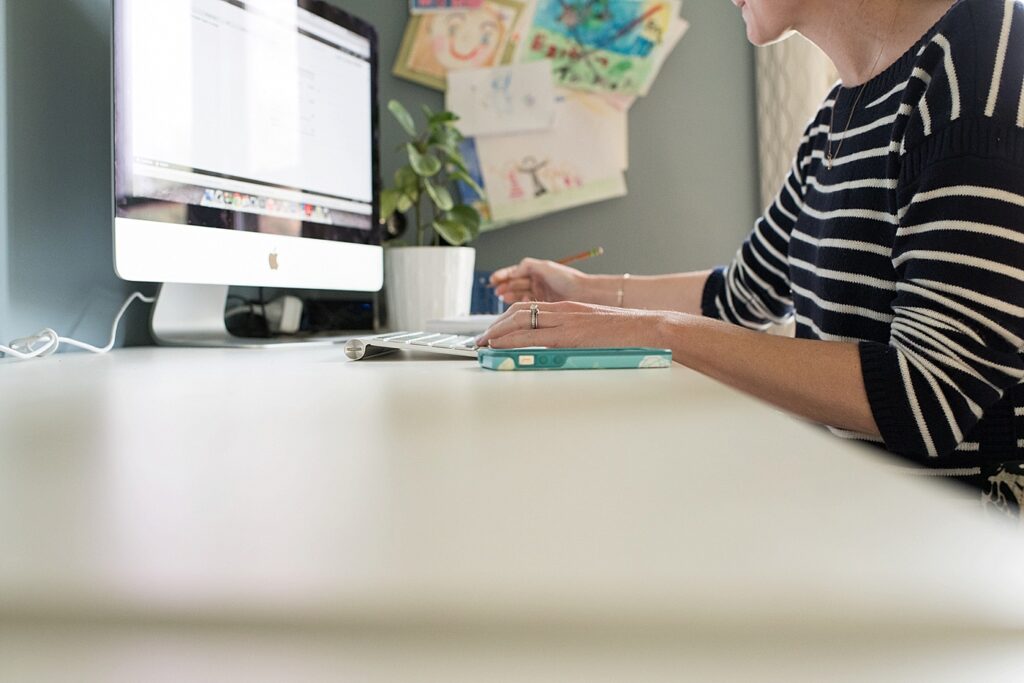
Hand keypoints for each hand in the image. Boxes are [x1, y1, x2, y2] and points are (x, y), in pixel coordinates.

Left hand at [476, 300, 666, 348]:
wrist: (648, 329)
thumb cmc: (627, 334)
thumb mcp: (595, 332)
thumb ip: (575, 337)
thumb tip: (560, 351)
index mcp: (568, 309)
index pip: (528, 309)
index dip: (505, 320)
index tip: (492, 332)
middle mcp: (563, 311)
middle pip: (518, 312)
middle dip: (494, 327)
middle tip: (479, 341)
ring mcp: (566, 322)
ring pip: (521, 322)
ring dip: (497, 334)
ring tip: (482, 345)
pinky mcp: (571, 335)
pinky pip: (534, 337)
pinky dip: (513, 342)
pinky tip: (501, 348)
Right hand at [489, 258, 587, 302]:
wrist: (585, 294)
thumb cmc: (569, 279)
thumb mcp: (545, 267)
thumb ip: (527, 265)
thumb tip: (512, 271)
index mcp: (537, 271)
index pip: (515, 272)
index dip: (503, 275)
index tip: (493, 279)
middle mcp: (537, 282)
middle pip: (515, 284)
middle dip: (505, 286)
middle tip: (497, 291)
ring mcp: (540, 294)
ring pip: (519, 295)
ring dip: (510, 295)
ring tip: (504, 297)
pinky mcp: (543, 306)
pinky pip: (527, 306)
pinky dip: (521, 304)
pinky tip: (519, 304)